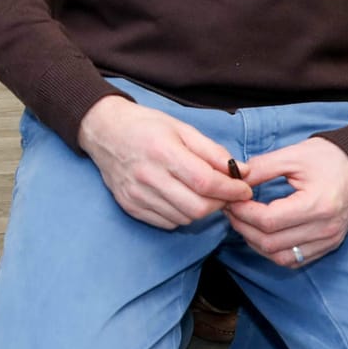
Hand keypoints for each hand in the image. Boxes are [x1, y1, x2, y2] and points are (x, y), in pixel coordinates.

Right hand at [76, 95, 253, 227]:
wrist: (103, 131)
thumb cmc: (145, 126)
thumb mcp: (182, 128)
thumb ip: (212, 152)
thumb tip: (242, 171)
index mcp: (163, 152)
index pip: (205, 182)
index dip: (231, 190)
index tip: (244, 189)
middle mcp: (148, 176)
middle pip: (197, 207)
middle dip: (220, 203)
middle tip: (226, 194)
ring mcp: (136, 195)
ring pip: (184, 218)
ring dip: (201, 210)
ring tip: (203, 194)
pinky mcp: (130, 206)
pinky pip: (167, 222)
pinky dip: (181, 215)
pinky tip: (181, 198)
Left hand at [223, 136, 347, 268]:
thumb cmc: (328, 158)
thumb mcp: (292, 155)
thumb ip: (260, 168)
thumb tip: (234, 180)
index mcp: (317, 204)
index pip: (268, 220)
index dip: (242, 212)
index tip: (231, 200)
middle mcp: (325, 229)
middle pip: (270, 243)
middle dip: (244, 227)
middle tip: (232, 210)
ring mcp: (328, 241)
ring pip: (281, 257)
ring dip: (256, 243)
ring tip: (244, 222)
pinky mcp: (329, 246)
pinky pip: (294, 260)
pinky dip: (274, 252)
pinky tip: (263, 234)